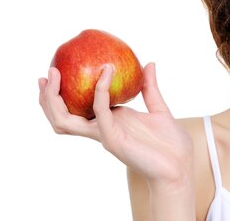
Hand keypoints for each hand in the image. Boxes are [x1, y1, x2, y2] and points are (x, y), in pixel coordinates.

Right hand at [39, 63, 193, 187]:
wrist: (180, 166)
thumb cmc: (171, 143)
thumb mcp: (159, 109)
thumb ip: (150, 87)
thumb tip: (149, 63)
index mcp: (110, 121)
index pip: (76, 108)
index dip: (62, 94)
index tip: (58, 70)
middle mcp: (102, 129)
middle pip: (62, 116)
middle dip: (49, 97)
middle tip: (49, 73)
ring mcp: (105, 135)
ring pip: (66, 120)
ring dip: (55, 99)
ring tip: (55, 77)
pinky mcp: (113, 139)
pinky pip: (101, 112)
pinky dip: (100, 92)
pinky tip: (106, 75)